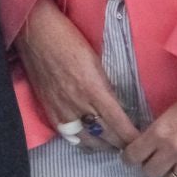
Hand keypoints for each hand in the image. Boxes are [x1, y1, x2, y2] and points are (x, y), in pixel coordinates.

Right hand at [11, 0, 138, 152]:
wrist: (34, 31)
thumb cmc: (67, 38)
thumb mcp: (95, 60)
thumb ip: (106, 85)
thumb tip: (119, 104)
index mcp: (93, 89)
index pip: (119, 124)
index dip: (132, 138)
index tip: (142, 141)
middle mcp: (77, 103)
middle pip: (105, 136)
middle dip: (121, 143)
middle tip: (131, 143)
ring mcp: (60, 108)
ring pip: (86, 140)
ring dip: (102, 145)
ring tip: (112, 144)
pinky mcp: (47, 108)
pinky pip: (66, 134)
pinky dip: (81, 140)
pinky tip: (88, 139)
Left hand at [123, 81, 176, 176]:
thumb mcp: (167, 113)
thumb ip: (156, 131)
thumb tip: (144, 145)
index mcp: (158, 132)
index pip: (133, 156)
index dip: (129, 158)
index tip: (132, 157)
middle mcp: (173, 149)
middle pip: (150, 172)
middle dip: (149, 166)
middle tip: (154, 160)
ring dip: (171, 174)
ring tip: (174, 166)